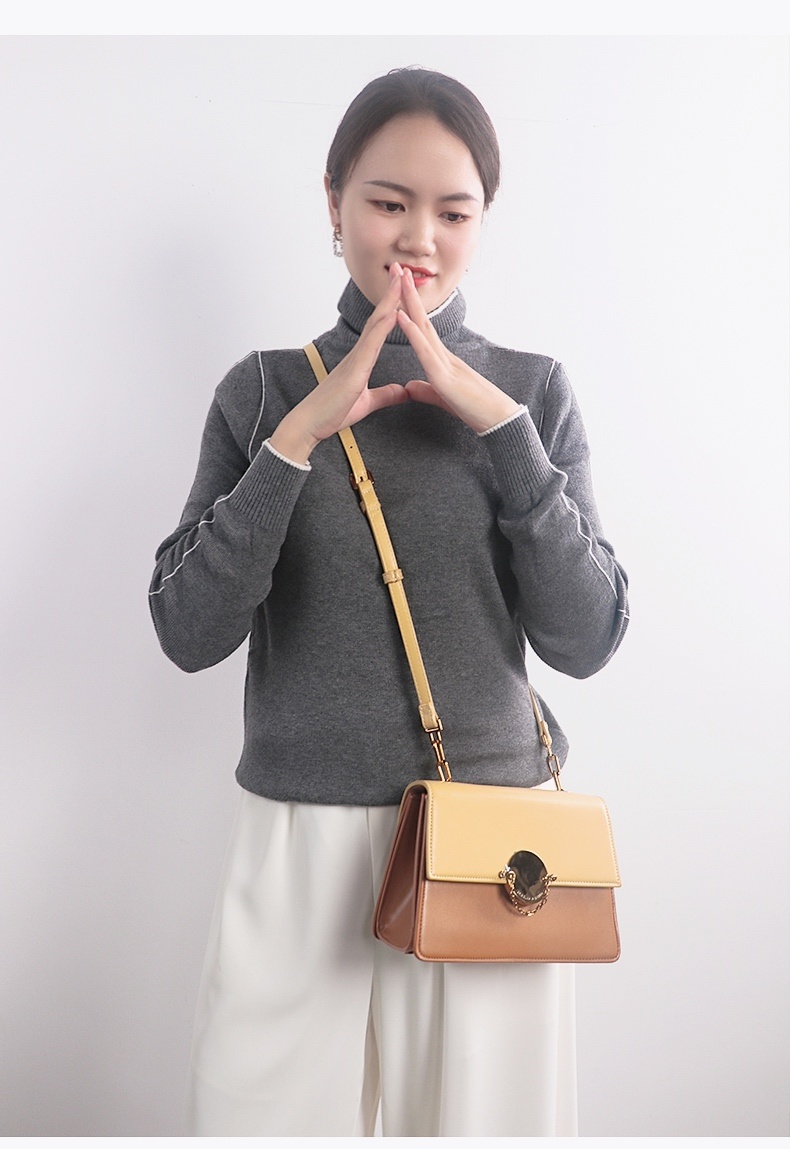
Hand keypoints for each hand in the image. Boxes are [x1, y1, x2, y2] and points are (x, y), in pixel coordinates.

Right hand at [269, 267, 408, 463]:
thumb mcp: (367, 403)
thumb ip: (385, 395)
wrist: (311, 424)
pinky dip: (383, 327)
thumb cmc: (332, 413)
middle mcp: (359, 353)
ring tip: (399, 279)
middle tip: (400, 267)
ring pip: (376, 323)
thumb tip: (403, 391)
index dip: (392, 305)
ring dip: (389, 300)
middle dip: (391, 292)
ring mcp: (355, 359)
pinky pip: (371, 344)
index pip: (381, 326)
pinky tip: (394, 313)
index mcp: (362, 359)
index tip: (401, 287)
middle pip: (378, 316)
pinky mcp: (354, 370)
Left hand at [395, 267, 520, 433]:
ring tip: (399, 279)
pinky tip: (401, 316)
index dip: (408, 308)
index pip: (422, 329)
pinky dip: (412, 332)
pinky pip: (425, 351)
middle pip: (422, 319)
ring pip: (423, 328)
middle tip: (398, 268)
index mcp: (441, 361)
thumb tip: (410, 386)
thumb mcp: (443, 398)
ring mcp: (444, 364)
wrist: (498, 422)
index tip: (398, 288)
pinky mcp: (445, 377)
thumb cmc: (475, 410)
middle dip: (408, 293)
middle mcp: (444, 355)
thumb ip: (426, 391)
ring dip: (409, 302)